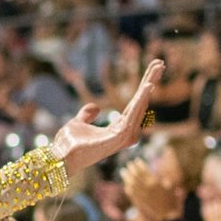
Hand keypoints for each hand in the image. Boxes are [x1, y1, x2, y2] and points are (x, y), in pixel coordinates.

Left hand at [50, 59, 163, 174]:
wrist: (59, 157)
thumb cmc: (68, 145)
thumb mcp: (78, 123)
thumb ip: (87, 115)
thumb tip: (95, 106)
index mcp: (117, 128)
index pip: (134, 105)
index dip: (143, 89)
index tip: (152, 71)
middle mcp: (124, 133)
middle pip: (141, 104)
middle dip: (150, 83)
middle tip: (160, 63)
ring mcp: (122, 137)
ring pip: (139, 108)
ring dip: (147, 89)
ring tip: (156, 71)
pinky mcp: (117, 138)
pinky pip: (132, 117)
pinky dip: (140, 102)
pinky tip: (146, 88)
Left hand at [120, 157, 183, 220]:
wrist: (167, 218)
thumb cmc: (171, 203)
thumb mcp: (170, 190)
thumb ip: (164, 182)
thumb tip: (161, 176)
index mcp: (155, 183)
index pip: (145, 171)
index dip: (140, 165)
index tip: (137, 160)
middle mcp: (146, 188)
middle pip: (137, 176)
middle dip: (132, 169)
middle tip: (129, 163)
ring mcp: (141, 195)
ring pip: (132, 183)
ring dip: (127, 176)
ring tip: (123, 171)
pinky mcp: (137, 202)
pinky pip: (131, 194)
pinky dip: (128, 188)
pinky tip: (126, 185)